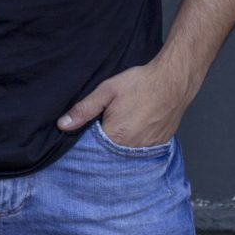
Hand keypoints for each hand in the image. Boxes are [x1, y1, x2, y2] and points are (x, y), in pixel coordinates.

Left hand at [56, 59, 192, 146]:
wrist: (172, 81)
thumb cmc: (140, 83)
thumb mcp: (106, 91)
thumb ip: (84, 109)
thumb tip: (63, 124)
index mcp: (115, 137)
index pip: (92, 149)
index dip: (87, 140)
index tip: (87, 130)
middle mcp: (131, 149)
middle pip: (109, 153)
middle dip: (103, 143)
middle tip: (108, 122)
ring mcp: (147, 149)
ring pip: (125, 153)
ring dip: (120, 144)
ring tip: (123, 123)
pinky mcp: (159, 145)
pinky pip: (141, 150)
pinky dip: (135, 142)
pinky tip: (136, 127)